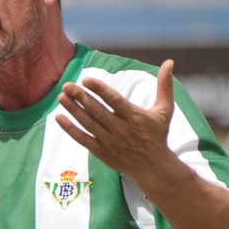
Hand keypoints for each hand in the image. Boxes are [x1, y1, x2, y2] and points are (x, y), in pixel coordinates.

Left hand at [56, 59, 175, 177]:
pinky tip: (59, 117)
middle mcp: (121, 129)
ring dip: (73, 110)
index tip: (86, 80)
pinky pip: (82, 139)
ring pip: (88, 123)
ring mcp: (110, 141)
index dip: (100, 89)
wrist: (153, 167)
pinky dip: (70, 129)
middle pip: (97, 111)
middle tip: (67, 85)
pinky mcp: (101, 152)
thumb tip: (169, 62)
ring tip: (61, 97)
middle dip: (81, 97)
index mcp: (135, 116)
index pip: (114, 100)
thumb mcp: (165, 110)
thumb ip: (164, 86)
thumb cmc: (157, 135)